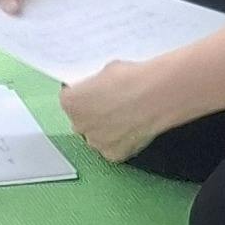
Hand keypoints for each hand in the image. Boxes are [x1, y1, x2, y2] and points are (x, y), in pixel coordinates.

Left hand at [57, 52, 175, 164]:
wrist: (154, 95)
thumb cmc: (131, 79)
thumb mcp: (104, 70)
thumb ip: (95, 84)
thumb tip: (100, 87)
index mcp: (70, 102)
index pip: (70, 100)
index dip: (85, 96)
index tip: (97, 93)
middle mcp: (78, 125)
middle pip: (82, 121)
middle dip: (94, 115)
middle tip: (114, 105)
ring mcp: (95, 142)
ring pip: (97, 136)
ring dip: (107, 129)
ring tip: (127, 116)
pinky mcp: (113, 154)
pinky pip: (114, 148)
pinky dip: (122, 141)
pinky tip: (134, 128)